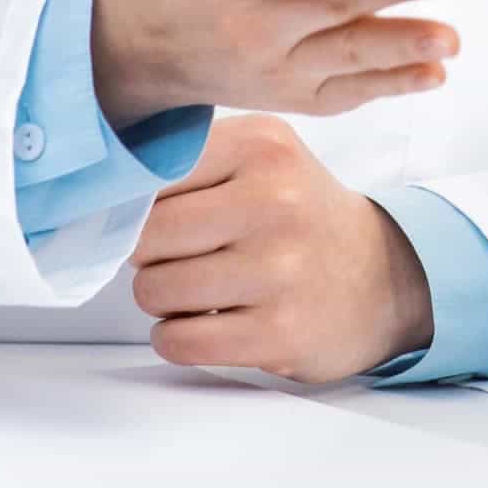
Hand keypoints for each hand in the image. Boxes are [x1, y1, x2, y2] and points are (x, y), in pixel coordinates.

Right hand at [89, 0, 463, 122]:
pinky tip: (431, 74)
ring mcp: (269, 66)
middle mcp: (249, 22)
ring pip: (344, 57)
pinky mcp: (285, 93)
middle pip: (332, 7)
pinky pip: (340, 96)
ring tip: (450, 40)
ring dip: (402, 50)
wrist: (125, 39)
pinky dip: (387, 87)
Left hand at [130, 115, 433, 381]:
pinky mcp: (278, 332)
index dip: (138, 204)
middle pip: (144, 237)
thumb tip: (104, 193)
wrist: (383, 277)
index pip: (151, 175)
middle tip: (181, 256)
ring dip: (162, 299)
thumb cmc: (301, 217)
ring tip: (199, 288)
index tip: (153, 216)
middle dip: (148, 255)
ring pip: (153, 291)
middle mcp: (274, 201)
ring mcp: (279, 269)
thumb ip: (194, 160)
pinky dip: (176, 336)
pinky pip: (177, 340)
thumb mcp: (264, 157)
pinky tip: (207, 321)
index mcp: (263, 147)